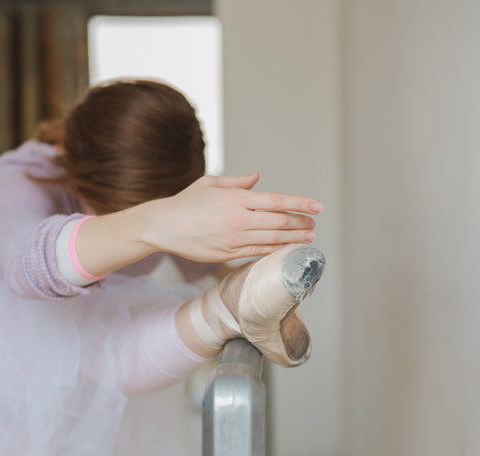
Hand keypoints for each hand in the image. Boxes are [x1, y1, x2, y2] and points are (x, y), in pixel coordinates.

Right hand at [142, 172, 321, 261]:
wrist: (161, 226)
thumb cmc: (186, 202)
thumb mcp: (211, 183)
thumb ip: (238, 182)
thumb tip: (257, 177)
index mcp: (235, 198)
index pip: (276, 200)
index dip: (300, 203)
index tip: (318, 206)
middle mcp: (237, 219)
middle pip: (279, 222)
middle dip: (301, 223)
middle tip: (314, 224)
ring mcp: (233, 239)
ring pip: (271, 240)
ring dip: (293, 239)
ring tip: (309, 238)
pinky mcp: (226, 254)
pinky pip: (257, 253)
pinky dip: (275, 251)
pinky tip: (286, 248)